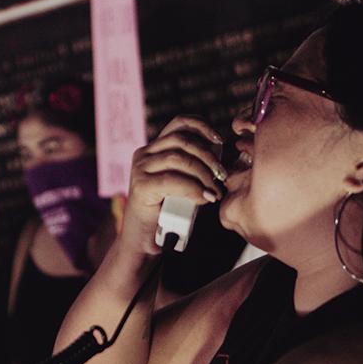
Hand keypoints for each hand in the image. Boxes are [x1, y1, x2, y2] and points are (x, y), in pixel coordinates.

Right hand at [122, 115, 224, 253]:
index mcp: (154, 148)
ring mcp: (140, 168)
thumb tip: (220, 161)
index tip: (219, 140)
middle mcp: (144, 154)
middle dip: (207, 156)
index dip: (201, 125)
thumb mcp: (182, 183)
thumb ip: (193, 168)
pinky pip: (172, 180)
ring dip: (203, 173)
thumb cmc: (168, 212)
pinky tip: (203, 198)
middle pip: (182, 140)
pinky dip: (192, 188)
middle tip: (222, 175)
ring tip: (214, 190)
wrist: (145, 239)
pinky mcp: (141, 186)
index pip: (179, 123)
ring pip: (178, 158)